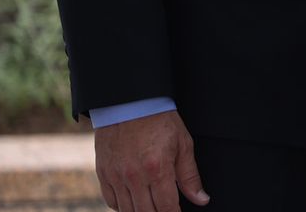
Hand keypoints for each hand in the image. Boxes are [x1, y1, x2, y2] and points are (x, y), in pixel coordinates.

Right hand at [93, 111, 207, 210]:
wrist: (129, 103)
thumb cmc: (160, 121)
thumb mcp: (183, 144)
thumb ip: (190, 175)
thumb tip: (201, 199)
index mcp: (157, 169)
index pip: (167, 207)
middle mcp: (134, 176)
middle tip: (167, 211)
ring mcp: (115, 176)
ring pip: (127, 210)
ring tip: (152, 208)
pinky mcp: (103, 174)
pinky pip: (111, 201)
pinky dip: (123, 207)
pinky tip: (134, 203)